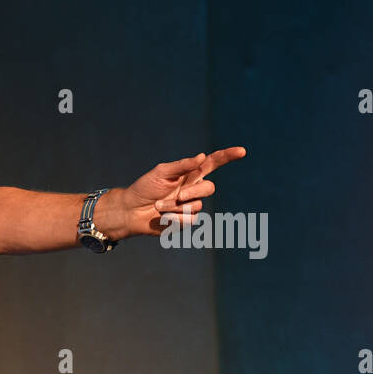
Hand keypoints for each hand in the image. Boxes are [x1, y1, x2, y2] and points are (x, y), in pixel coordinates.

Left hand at [110, 146, 247, 238]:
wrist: (131, 211)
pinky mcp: (185, 221)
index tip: (241, 152)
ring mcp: (190, 206)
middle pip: (209, 188)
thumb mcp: (161, 172)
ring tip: (158, 206)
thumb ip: (182, 166)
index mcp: (190, 174)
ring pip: (197, 206)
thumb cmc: (144, 188)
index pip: (213, 163)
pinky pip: (189, 220)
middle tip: (178, 194)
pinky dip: (174, 218)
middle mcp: (193, 189)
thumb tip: (201, 157)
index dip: (227, 157)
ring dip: (175, 206)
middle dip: (193, 192)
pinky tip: (162, 217)